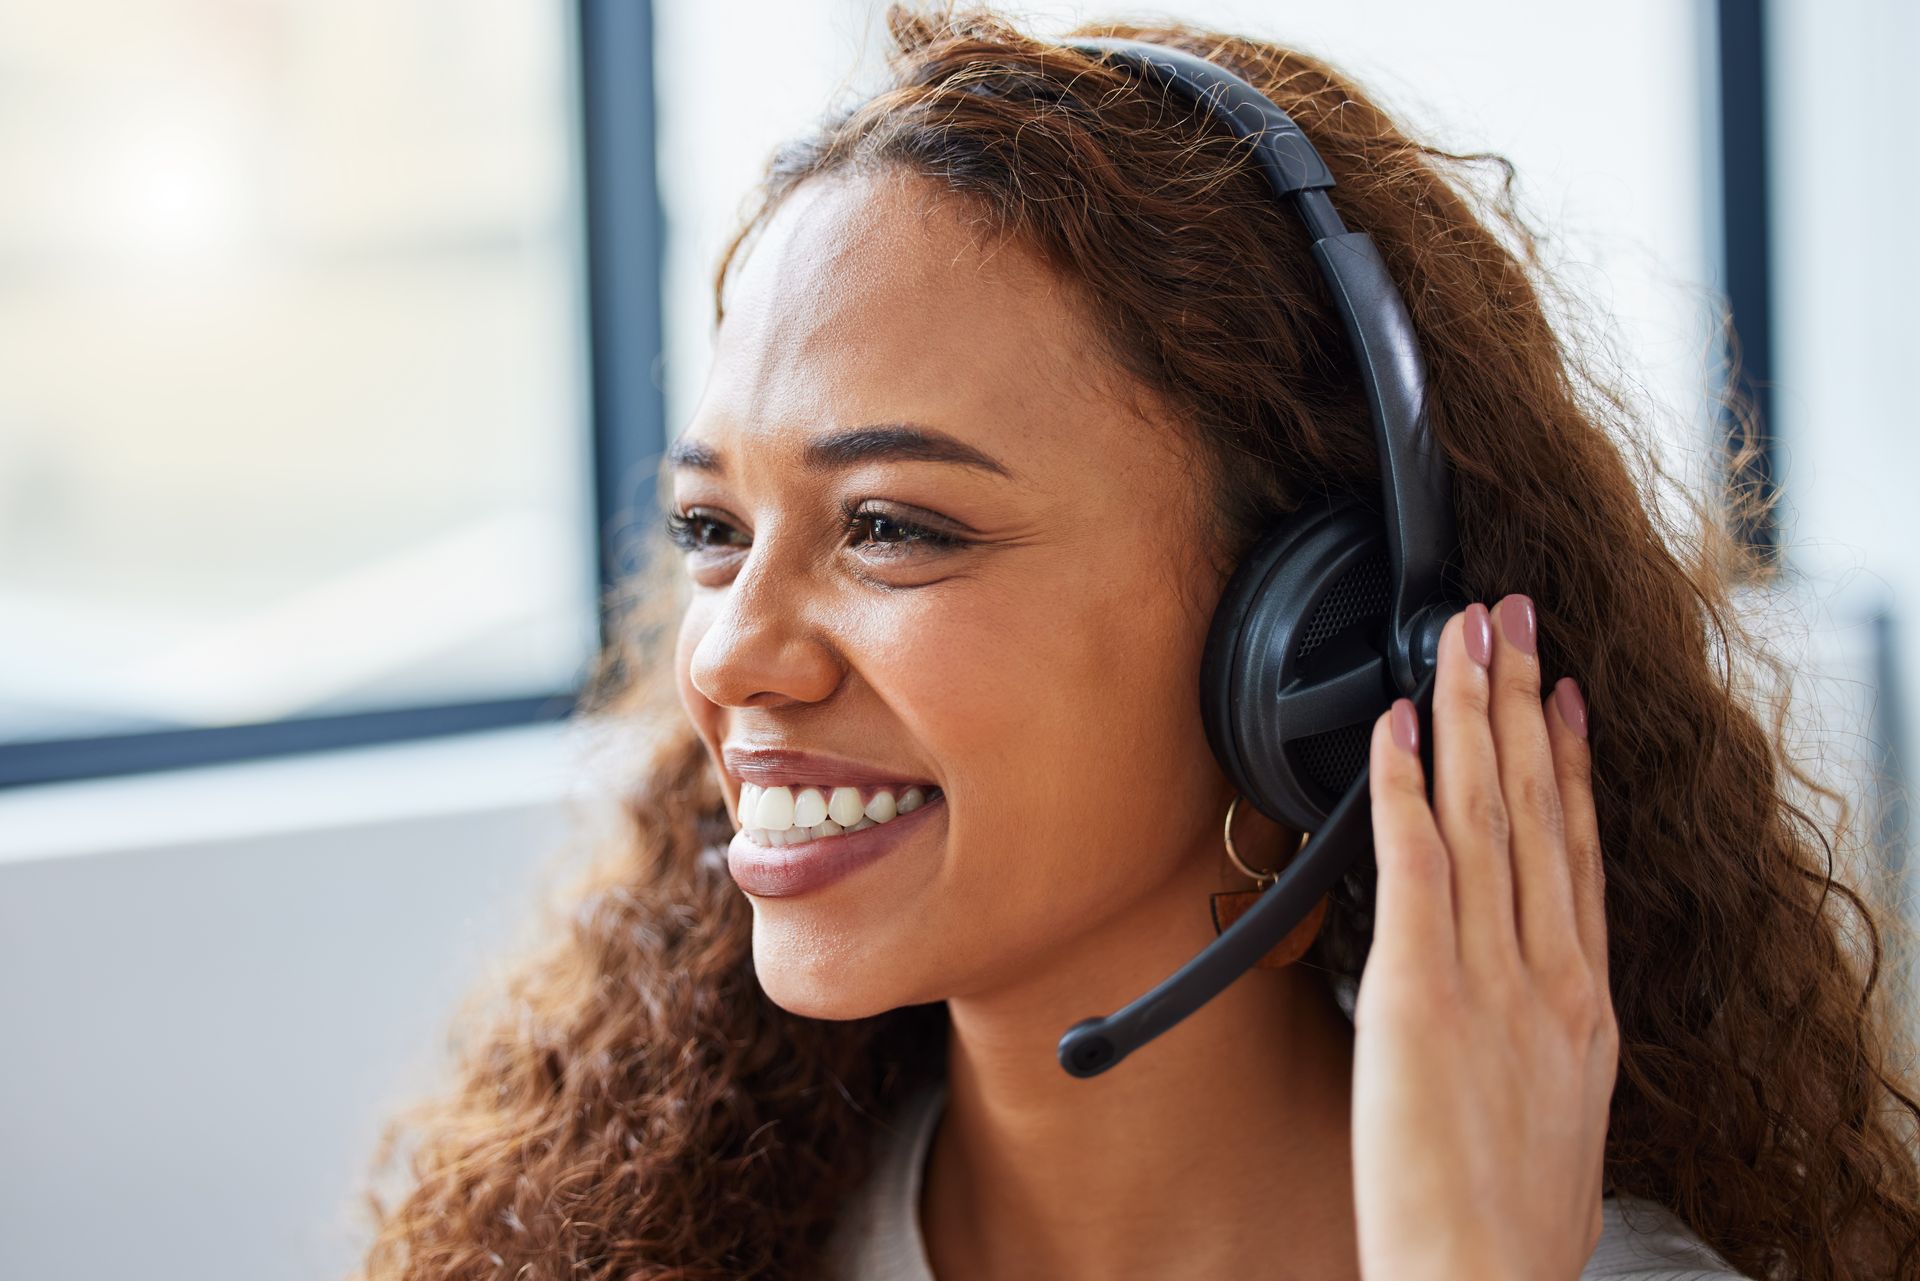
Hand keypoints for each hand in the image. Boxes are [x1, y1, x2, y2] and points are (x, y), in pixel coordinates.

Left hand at [1350, 595, 1616, 1280]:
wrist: (1485, 1279)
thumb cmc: (1511, 1223)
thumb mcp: (1562, 1119)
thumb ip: (1547, 1046)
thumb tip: (1531, 1018)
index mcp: (1581, 1004)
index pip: (1575, 852)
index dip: (1567, 765)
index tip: (1561, 698)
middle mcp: (1545, 973)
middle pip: (1535, 808)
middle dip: (1520, 702)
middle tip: (1509, 620)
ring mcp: (1488, 975)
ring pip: (1484, 815)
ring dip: (1470, 715)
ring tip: (1464, 638)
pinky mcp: (1419, 991)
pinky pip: (1416, 865)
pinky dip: (1406, 787)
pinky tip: (1397, 726)